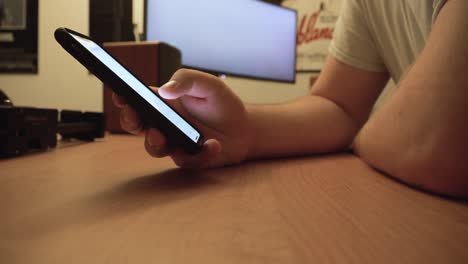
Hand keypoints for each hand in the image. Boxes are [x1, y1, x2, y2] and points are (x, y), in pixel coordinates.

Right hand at [112, 69, 249, 168]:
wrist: (244, 129)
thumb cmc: (222, 104)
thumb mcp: (208, 84)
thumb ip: (187, 80)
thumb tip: (165, 90)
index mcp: (164, 103)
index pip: (138, 99)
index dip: (124, 97)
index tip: (120, 94)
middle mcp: (164, 123)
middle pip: (137, 125)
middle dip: (131, 121)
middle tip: (135, 119)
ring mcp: (174, 142)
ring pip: (154, 147)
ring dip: (155, 143)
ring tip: (163, 137)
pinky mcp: (188, 158)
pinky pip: (186, 160)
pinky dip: (200, 154)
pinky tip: (213, 145)